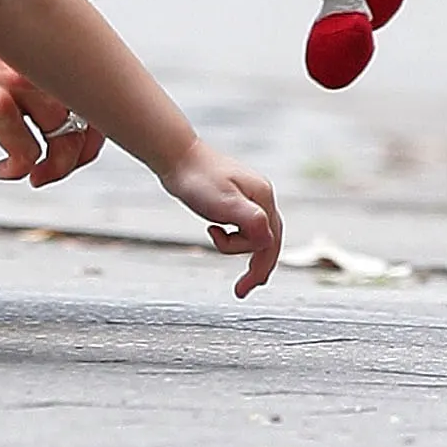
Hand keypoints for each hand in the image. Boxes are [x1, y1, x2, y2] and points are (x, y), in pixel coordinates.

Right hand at [0, 5, 105, 185]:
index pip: (90, 84)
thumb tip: (40, 96)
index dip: (94, 121)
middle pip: (85, 112)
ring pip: (64, 135)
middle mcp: (32, 59)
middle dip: (77, 151)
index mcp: (34, 43)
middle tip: (54, 167)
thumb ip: (15, 61)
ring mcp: (15, 81)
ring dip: (53, 165)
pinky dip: (19, 168)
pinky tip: (3, 168)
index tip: (82, 144)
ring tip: (33, 173)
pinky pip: (27, 153)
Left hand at [160, 141, 280, 296]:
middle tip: (242, 290)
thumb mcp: (224, 203)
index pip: (270, 242)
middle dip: (257, 266)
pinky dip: (232, 237)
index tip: (244, 288)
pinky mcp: (235, 199)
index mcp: (263, 198)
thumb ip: (249, 221)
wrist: (176, 156)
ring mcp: (249, 198)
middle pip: (269, 240)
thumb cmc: (197, 178)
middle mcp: (261, 197)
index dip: (260, 268)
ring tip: (214, 237)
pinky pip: (243, 226)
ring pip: (254, 234)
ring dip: (236, 245)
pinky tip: (216, 232)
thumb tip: (268, 240)